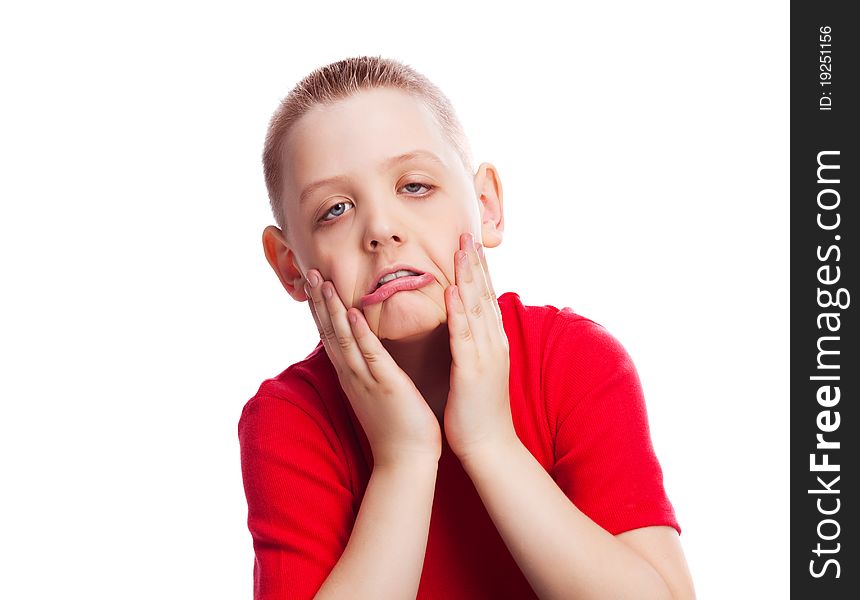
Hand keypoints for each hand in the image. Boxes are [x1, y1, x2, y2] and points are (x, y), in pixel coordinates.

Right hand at [304, 271, 441, 467]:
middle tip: (308, 272)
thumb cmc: (398, 428)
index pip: (331, 336)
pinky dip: (359, 333)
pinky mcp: (384, 385)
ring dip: (331, 309)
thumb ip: (370, 372)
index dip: (320, 309)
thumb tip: (366, 355)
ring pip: (343, 338)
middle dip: (318, 301)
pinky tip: (352, 313)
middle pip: (328, 332)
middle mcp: (352, 375)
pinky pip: (369, 355)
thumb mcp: (378, 393)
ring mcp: (365, 380)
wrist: (406, 460)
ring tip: (322, 282)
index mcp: (352, 376)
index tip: (313, 283)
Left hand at [443, 233, 518, 461]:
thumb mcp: (479, 370)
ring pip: (477, 309)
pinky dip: (459, 312)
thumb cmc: (479, 411)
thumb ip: (475, 345)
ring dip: (469, 278)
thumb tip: (467, 325)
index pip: (485, 298)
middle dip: (475, 264)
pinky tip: (452, 292)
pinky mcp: (472, 371)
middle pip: (484, 295)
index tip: (470, 245)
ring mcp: (486, 356)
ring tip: (462, 251)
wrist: (490, 446)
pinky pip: (465, 336)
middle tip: (468, 233)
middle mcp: (494, 344)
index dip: (478, 270)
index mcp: (493, 343)